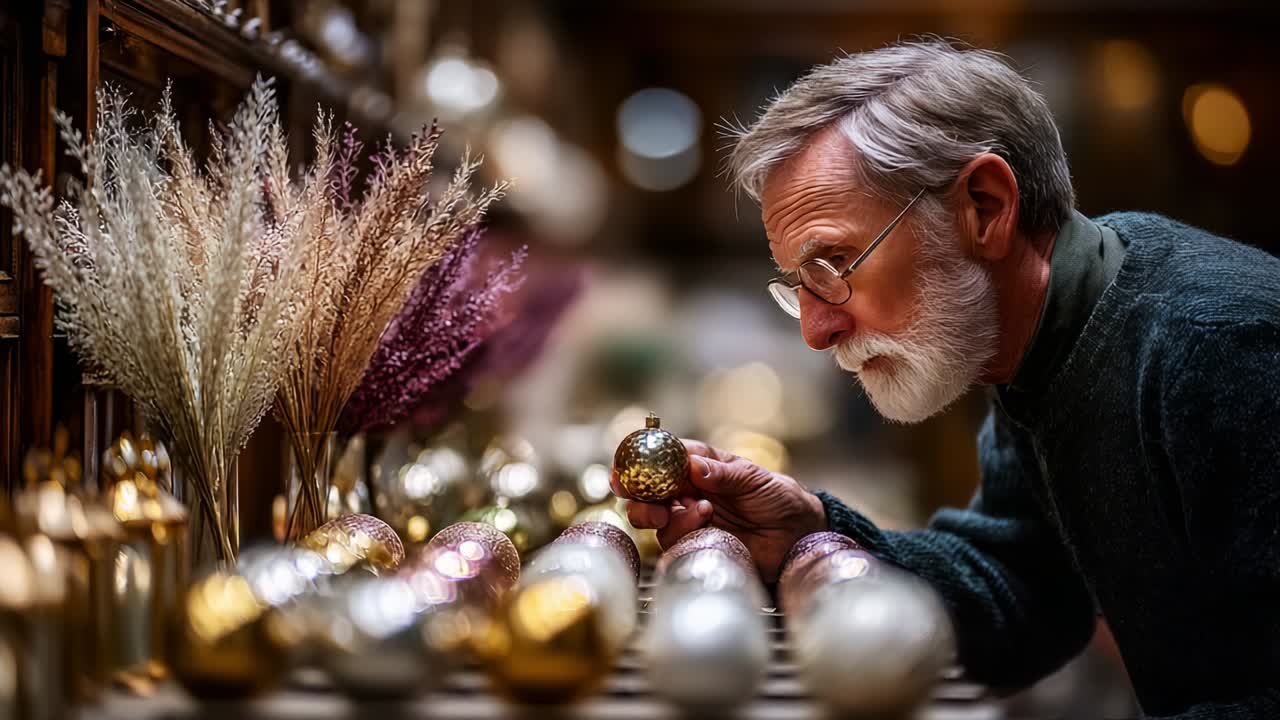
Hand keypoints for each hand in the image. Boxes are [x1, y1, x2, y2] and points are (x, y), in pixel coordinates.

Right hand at [611, 439, 827, 581]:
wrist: (798, 536)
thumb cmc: (779, 499)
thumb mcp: (755, 479)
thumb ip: (723, 474)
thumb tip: (692, 466)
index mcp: (699, 466)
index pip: (660, 458)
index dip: (638, 460)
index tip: (624, 466)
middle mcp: (687, 492)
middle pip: (645, 491)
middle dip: (638, 495)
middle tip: (646, 500)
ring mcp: (689, 519)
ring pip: (653, 519)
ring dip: (666, 516)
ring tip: (700, 511)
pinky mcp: (695, 545)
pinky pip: (673, 541)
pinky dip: (684, 531)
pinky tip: (707, 523)